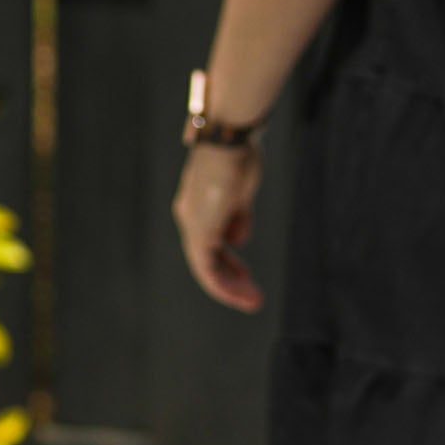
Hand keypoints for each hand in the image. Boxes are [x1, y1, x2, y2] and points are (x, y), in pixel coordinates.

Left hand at [175, 139, 263, 310]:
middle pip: (208, 259)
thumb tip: (239, 240)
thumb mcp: (241, 193)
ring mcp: (194, 226)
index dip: (229, 263)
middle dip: (231, 280)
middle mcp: (191, 219)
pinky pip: (207, 268)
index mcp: (199, 209)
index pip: (211, 244)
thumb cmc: (238, 158)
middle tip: (252, 298)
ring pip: (207, 268)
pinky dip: (223, 283)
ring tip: (252, 301)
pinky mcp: (199, 232)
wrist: (229, 143)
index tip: (247, 276)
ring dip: (230, 287)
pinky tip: (240, 293)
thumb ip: (239, 217)